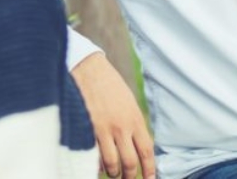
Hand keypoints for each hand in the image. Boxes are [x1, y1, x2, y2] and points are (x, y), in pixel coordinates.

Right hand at [71, 53, 155, 178]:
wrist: (88, 68)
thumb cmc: (108, 83)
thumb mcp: (128, 101)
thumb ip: (133, 122)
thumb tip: (136, 144)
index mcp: (135, 119)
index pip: (147, 151)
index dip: (149, 170)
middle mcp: (122, 126)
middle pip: (130, 162)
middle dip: (129, 176)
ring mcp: (104, 129)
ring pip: (112, 163)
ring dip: (113, 173)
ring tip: (112, 174)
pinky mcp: (88, 129)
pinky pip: (94, 155)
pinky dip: (96, 164)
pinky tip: (97, 164)